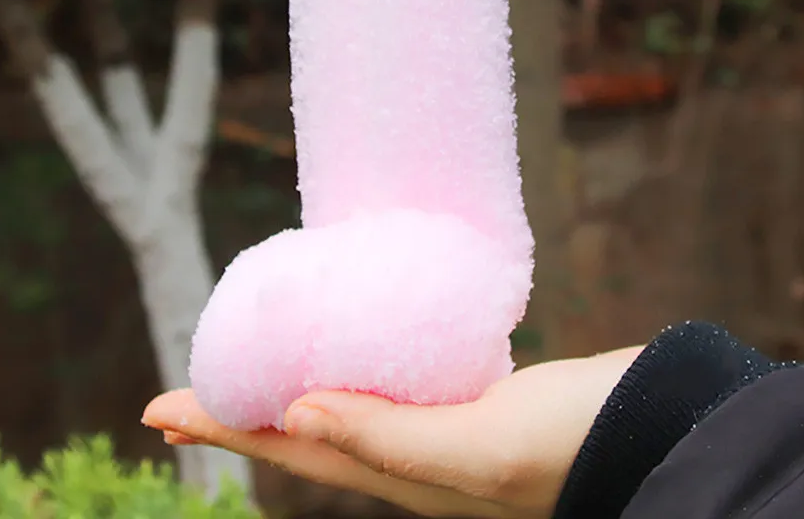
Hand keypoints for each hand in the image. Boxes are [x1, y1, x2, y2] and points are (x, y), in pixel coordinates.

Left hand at [142, 345, 642, 518]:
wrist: (646, 433)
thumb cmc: (565, 449)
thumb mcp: (474, 452)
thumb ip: (390, 438)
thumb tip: (298, 411)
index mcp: (400, 477)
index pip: (290, 447)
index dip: (221, 426)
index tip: (158, 408)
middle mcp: (411, 455)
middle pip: (308, 424)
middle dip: (245, 404)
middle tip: (194, 376)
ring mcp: (442, 423)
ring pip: (350, 397)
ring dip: (299, 376)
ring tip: (264, 351)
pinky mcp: (472, 390)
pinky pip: (397, 371)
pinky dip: (363, 351)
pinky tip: (359, 326)